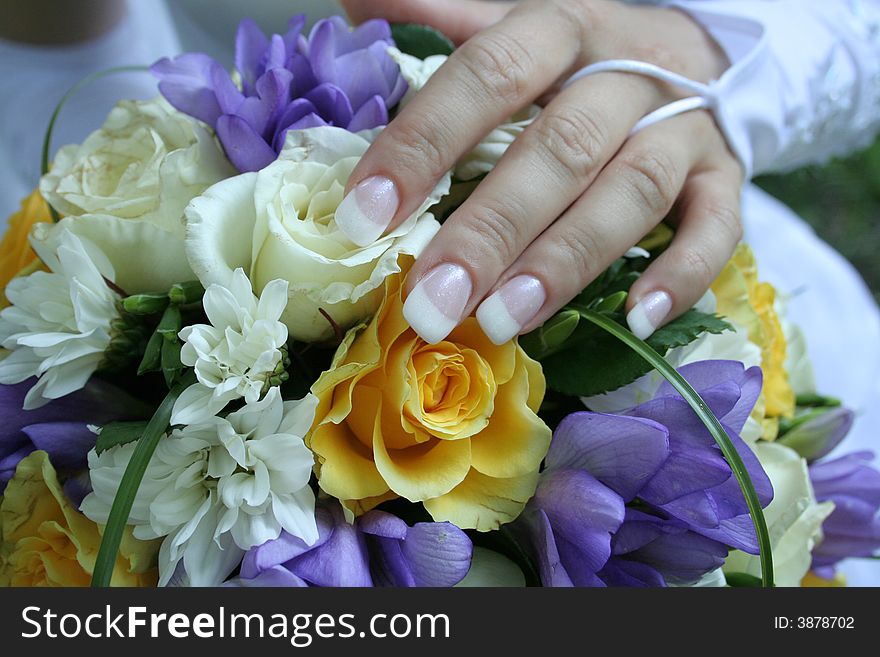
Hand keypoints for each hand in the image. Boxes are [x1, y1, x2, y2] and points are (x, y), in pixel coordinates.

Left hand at [338, 0, 742, 343]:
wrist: (697, 54)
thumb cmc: (583, 56)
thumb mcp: (516, 24)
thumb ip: (442, 18)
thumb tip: (350, 4)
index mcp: (560, 30)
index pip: (488, 76)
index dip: (424, 144)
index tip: (365, 215)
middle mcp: (626, 75)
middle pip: (560, 149)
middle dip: (490, 230)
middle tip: (431, 300)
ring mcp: (684, 128)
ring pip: (630, 193)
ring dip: (566, 261)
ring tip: (503, 320)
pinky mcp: (725, 178)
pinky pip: (715, 228)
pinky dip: (679, 276)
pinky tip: (636, 321)